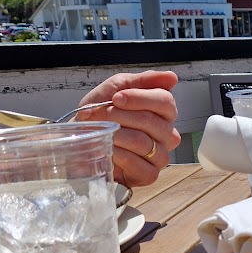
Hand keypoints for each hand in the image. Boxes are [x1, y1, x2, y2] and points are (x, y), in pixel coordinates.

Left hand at [77, 71, 180, 185]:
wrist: (79, 138)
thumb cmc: (100, 114)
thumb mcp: (116, 88)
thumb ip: (143, 81)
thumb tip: (172, 77)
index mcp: (163, 111)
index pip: (165, 101)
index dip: (140, 98)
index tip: (116, 98)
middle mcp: (166, 134)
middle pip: (154, 122)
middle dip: (122, 117)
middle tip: (103, 117)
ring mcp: (160, 156)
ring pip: (145, 143)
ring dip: (118, 135)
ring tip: (103, 132)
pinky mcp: (149, 175)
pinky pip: (142, 166)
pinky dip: (121, 156)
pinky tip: (111, 151)